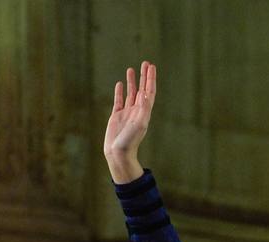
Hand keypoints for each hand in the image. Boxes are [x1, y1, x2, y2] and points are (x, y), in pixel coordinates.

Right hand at [103, 61, 156, 182]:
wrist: (119, 153)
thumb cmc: (130, 141)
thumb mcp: (139, 124)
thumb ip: (143, 109)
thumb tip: (145, 94)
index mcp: (145, 112)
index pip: (150, 91)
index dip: (151, 79)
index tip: (151, 66)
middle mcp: (137, 111)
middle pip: (142, 89)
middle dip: (144, 76)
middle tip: (146, 62)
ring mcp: (127, 113)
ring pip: (131, 93)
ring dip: (132, 81)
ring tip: (132, 69)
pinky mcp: (117, 116)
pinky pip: (119, 100)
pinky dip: (120, 91)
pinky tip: (121, 83)